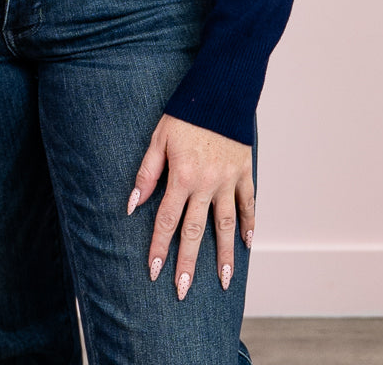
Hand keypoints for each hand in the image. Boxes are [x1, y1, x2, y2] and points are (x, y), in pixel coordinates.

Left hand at [127, 113, 253, 298]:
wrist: (219, 90)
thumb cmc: (184, 114)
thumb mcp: (158, 139)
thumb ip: (146, 173)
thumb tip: (132, 205)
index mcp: (181, 176)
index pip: (167, 220)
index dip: (159, 248)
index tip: (154, 272)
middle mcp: (205, 183)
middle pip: (194, 231)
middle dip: (187, 263)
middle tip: (182, 291)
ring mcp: (228, 179)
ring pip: (225, 224)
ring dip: (223, 255)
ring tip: (222, 281)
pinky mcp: (244, 171)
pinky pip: (248, 203)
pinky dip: (249, 224)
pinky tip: (247, 245)